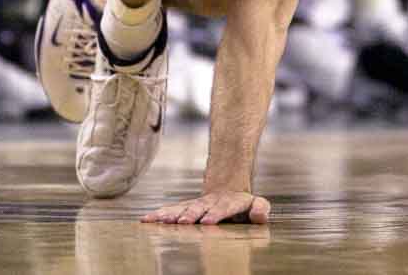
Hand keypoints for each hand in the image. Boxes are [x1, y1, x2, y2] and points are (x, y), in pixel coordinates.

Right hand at [142, 191, 270, 224]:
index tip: (208, 221)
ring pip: (183, 208)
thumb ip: (261, 209)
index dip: (216, 213)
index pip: (223, 207)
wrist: (225, 185)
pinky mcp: (186, 208)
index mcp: (229, 202)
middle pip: (200, 207)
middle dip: (191, 215)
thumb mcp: (257, 203)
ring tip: (161, 220)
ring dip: (172, 214)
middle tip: (184, 222)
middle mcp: (210, 202)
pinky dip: (159, 215)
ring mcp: (197, 204)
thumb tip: (259, 214)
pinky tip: (146, 219)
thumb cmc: (243, 204)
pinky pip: (172, 211)